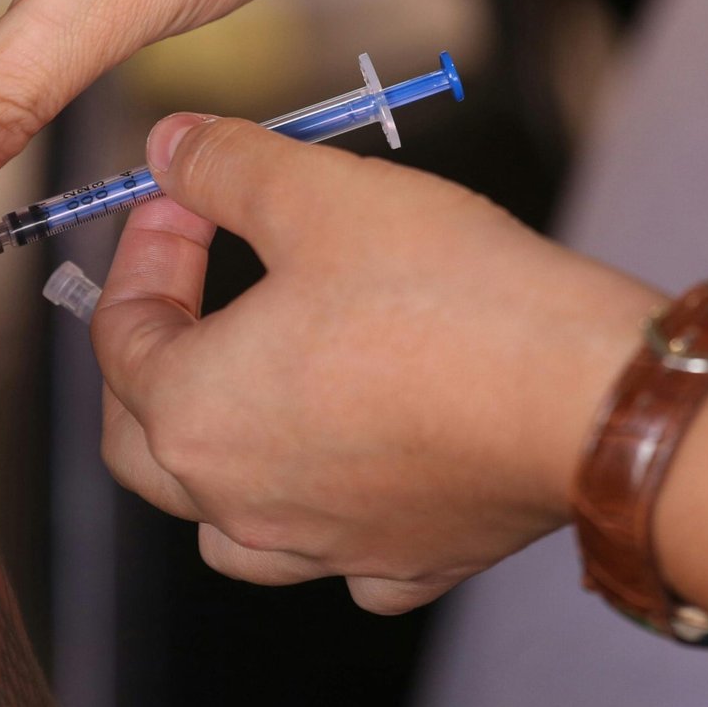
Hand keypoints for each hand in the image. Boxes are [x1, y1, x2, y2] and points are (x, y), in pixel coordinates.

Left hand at [91, 114, 658, 613]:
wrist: (588, 397)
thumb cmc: (446, 299)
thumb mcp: (314, 193)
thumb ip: (223, 167)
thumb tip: (167, 146)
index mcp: (194, 414)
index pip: (119, 334)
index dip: (145, 248)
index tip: (185, 199)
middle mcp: (240, 500)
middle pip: (141, 440)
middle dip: (149, 356)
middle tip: (186, 288)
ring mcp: (323, 545)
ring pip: (223, 522)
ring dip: (215, 455)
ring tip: (246, 390)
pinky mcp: (405, 560)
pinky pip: (337, 558)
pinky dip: (325, 516)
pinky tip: (349, 468)